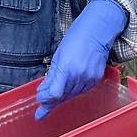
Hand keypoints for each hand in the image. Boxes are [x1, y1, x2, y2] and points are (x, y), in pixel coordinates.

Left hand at [34, 0, 126, 119]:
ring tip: (54, 96)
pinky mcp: (96, 79)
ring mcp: (89, 78)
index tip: (39, 100)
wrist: (97, 31)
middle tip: (42, 105)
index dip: (45, 100)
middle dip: (51, 101)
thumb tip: (43, 90)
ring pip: (72, 96)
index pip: (54, 93)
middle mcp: (78, 75)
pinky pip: (82, 91)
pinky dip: (73, 91)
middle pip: (62, 97)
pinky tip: (69, 87)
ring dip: (62, 97)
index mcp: (66, 67)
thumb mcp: (58, 55)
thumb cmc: (76, 38)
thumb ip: (51, 75)